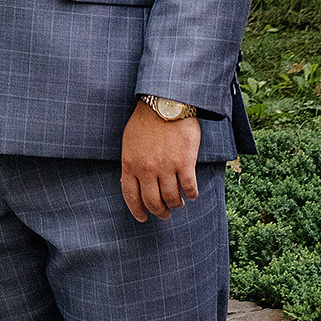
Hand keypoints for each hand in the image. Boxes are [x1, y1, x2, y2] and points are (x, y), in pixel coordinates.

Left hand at [121, 101, 200, 223]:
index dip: (137, 210)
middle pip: (152, 202)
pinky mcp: (184, 163)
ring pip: (171, 198)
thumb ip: (130, 162)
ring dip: (175, 204)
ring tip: (178, 204)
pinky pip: (188, 188)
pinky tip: (191, 194)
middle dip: (159, 212)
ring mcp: (166, 168)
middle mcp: (147, 170)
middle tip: (164, 214)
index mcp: (130, 164)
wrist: (165, 102)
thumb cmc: (146, 119)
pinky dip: (191, 194)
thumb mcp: (129, 141)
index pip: (131, 196)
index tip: (143, 218)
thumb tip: (131, 179)